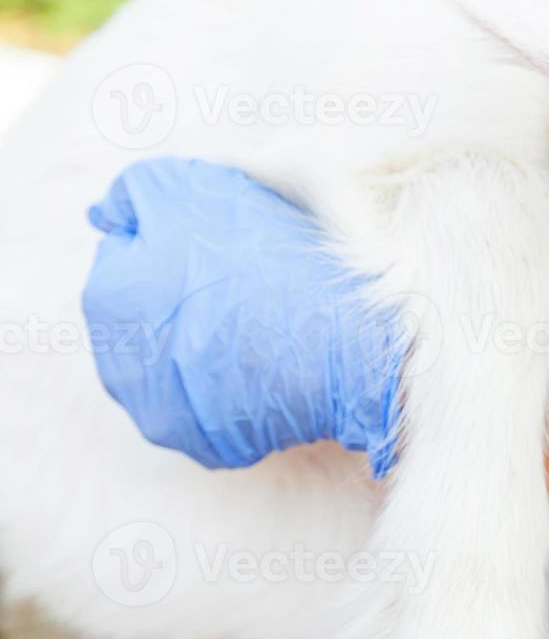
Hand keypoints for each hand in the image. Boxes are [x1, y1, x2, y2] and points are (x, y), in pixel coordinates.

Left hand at [82, 159, 403, 474]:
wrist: (352, 348)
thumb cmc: (277, 263)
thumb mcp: (196, 192)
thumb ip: (138, 194)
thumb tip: (106, 213)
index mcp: (109, 295)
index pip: (126, 254)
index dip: (179, 241)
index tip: (227, 245)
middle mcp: (117, 364)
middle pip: (147, 314)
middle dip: (183, 298)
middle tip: (249, 281)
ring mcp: (162, 413)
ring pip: (178, 363)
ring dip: (208, 344)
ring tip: (263, 325)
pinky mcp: (208, 445)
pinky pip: (215, 407)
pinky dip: (237, 386)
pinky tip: (271, 365)